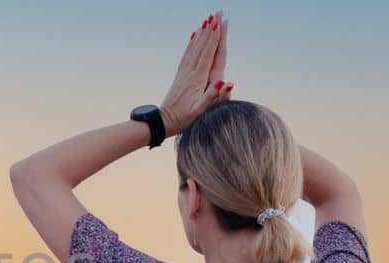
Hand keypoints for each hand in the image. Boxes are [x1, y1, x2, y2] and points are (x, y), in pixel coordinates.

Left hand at [161, 11, 232, 135]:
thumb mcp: (200, 111)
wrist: (163, 122)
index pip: (208, 53)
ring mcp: (183, 73)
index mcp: (197, 79)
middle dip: (210, 29)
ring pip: (194, 48)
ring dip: (201, 32)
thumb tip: (225, 81)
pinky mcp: (180, 75)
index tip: (220, 23)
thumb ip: (212, 96)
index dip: (214, 38)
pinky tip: (194, 35)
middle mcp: (189, 72)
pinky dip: (191, 43)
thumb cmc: (183, 119)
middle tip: (217, 13)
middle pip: (202, 46)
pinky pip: (187, 55)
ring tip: (207, 19)